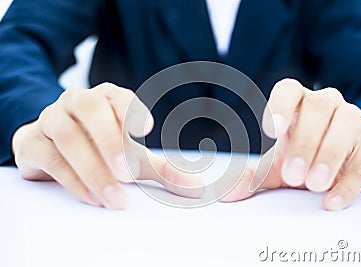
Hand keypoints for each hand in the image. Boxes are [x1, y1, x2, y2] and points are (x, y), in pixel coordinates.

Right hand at [12, 83, 202, 209]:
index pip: (118, 96)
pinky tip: (93, 197)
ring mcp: (51, 119)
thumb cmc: (99, 147)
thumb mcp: (132, 155)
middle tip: (128, 173)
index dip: (131, 110)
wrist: (52, 147)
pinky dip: (73, 180)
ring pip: (68, 136)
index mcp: (105, 98)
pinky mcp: (32, 142)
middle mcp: (77, 102)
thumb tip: (196, 188)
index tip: (146, 131)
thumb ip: (161, 169)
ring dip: (93, 169)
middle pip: (90, 109)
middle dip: (110, 140)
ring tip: (114, 198)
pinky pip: (51, 158)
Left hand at [223, 79, 360, 210]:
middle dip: (305, 141)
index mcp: (298, 103)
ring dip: (328, 155)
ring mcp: (352, 118)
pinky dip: (348, 181)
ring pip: (345, 125)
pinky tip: (332, 200)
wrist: (336, 166)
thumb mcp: (274, 167)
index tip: (271, 131)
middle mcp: (327, 103)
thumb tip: (224, 192)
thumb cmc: (300, 158)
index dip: (280, 106)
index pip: (289, 90)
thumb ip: (253, 176)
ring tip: (313, 185)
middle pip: (318, 107)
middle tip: (292, 175)